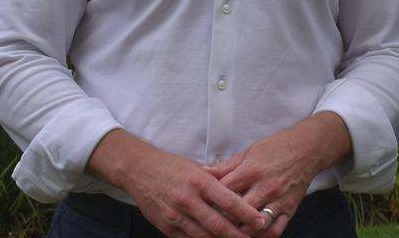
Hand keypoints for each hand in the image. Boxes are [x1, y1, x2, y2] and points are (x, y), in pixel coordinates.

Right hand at [87, 129, 269, 237]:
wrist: (138, 170)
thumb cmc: (170, 166)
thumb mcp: (196, 168)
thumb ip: (215, 182)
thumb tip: (237, 194)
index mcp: (199, 181)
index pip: (228, 201)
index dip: (246, 213)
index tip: (260, 221)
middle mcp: (188, 200)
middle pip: (217, 224)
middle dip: (238, 235)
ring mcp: (176, 216)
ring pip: (204, 236)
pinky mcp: (166, 227)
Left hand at [208, 113, 351, 236]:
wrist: (307, 147)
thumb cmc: (277, 147)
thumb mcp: (248, 151)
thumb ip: (225, 166)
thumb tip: (202, 173)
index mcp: (251, 170)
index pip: (224, 192)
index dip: (210, 201)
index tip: (201, 207)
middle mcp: (265, 187)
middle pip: (237, 213)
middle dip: (221, 220)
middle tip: (211, 224)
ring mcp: (279, 200)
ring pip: (255, 226)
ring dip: (240, 232)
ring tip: (229, 233)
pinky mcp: (290, 208)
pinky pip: (276, 230)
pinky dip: (263, 236)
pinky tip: (252, 236)